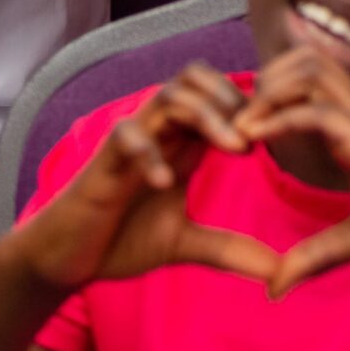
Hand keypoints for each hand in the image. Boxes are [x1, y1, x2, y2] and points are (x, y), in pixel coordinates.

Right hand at [9, 66, 278, 290]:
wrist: (65, 258)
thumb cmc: (121, 239)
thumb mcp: (183, 245)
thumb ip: (228, 250)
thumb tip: (278, 272)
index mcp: (181, 143)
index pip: (220, 97)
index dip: (254, 107)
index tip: (284, 138)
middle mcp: (158, 132)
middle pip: (197, 78)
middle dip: (235, 99)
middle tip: (263, 136)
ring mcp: (130, 142)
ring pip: (168, 96)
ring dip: (205, 116)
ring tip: (234, 149)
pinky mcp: (102, 162)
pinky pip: (126, 138)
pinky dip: (150, 154)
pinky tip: (167, 183)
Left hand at [232, 49, 349, 296]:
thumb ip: (316, 255)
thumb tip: (274, 288)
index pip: (301, 85)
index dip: (264, 98)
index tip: (232, 132)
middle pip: (300, 60)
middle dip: (259, 82)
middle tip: (231, 124)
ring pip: (307, 70)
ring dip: (267, 93)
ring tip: (241, 130)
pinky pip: (317, 111)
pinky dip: (280, 119)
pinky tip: (255, 140)